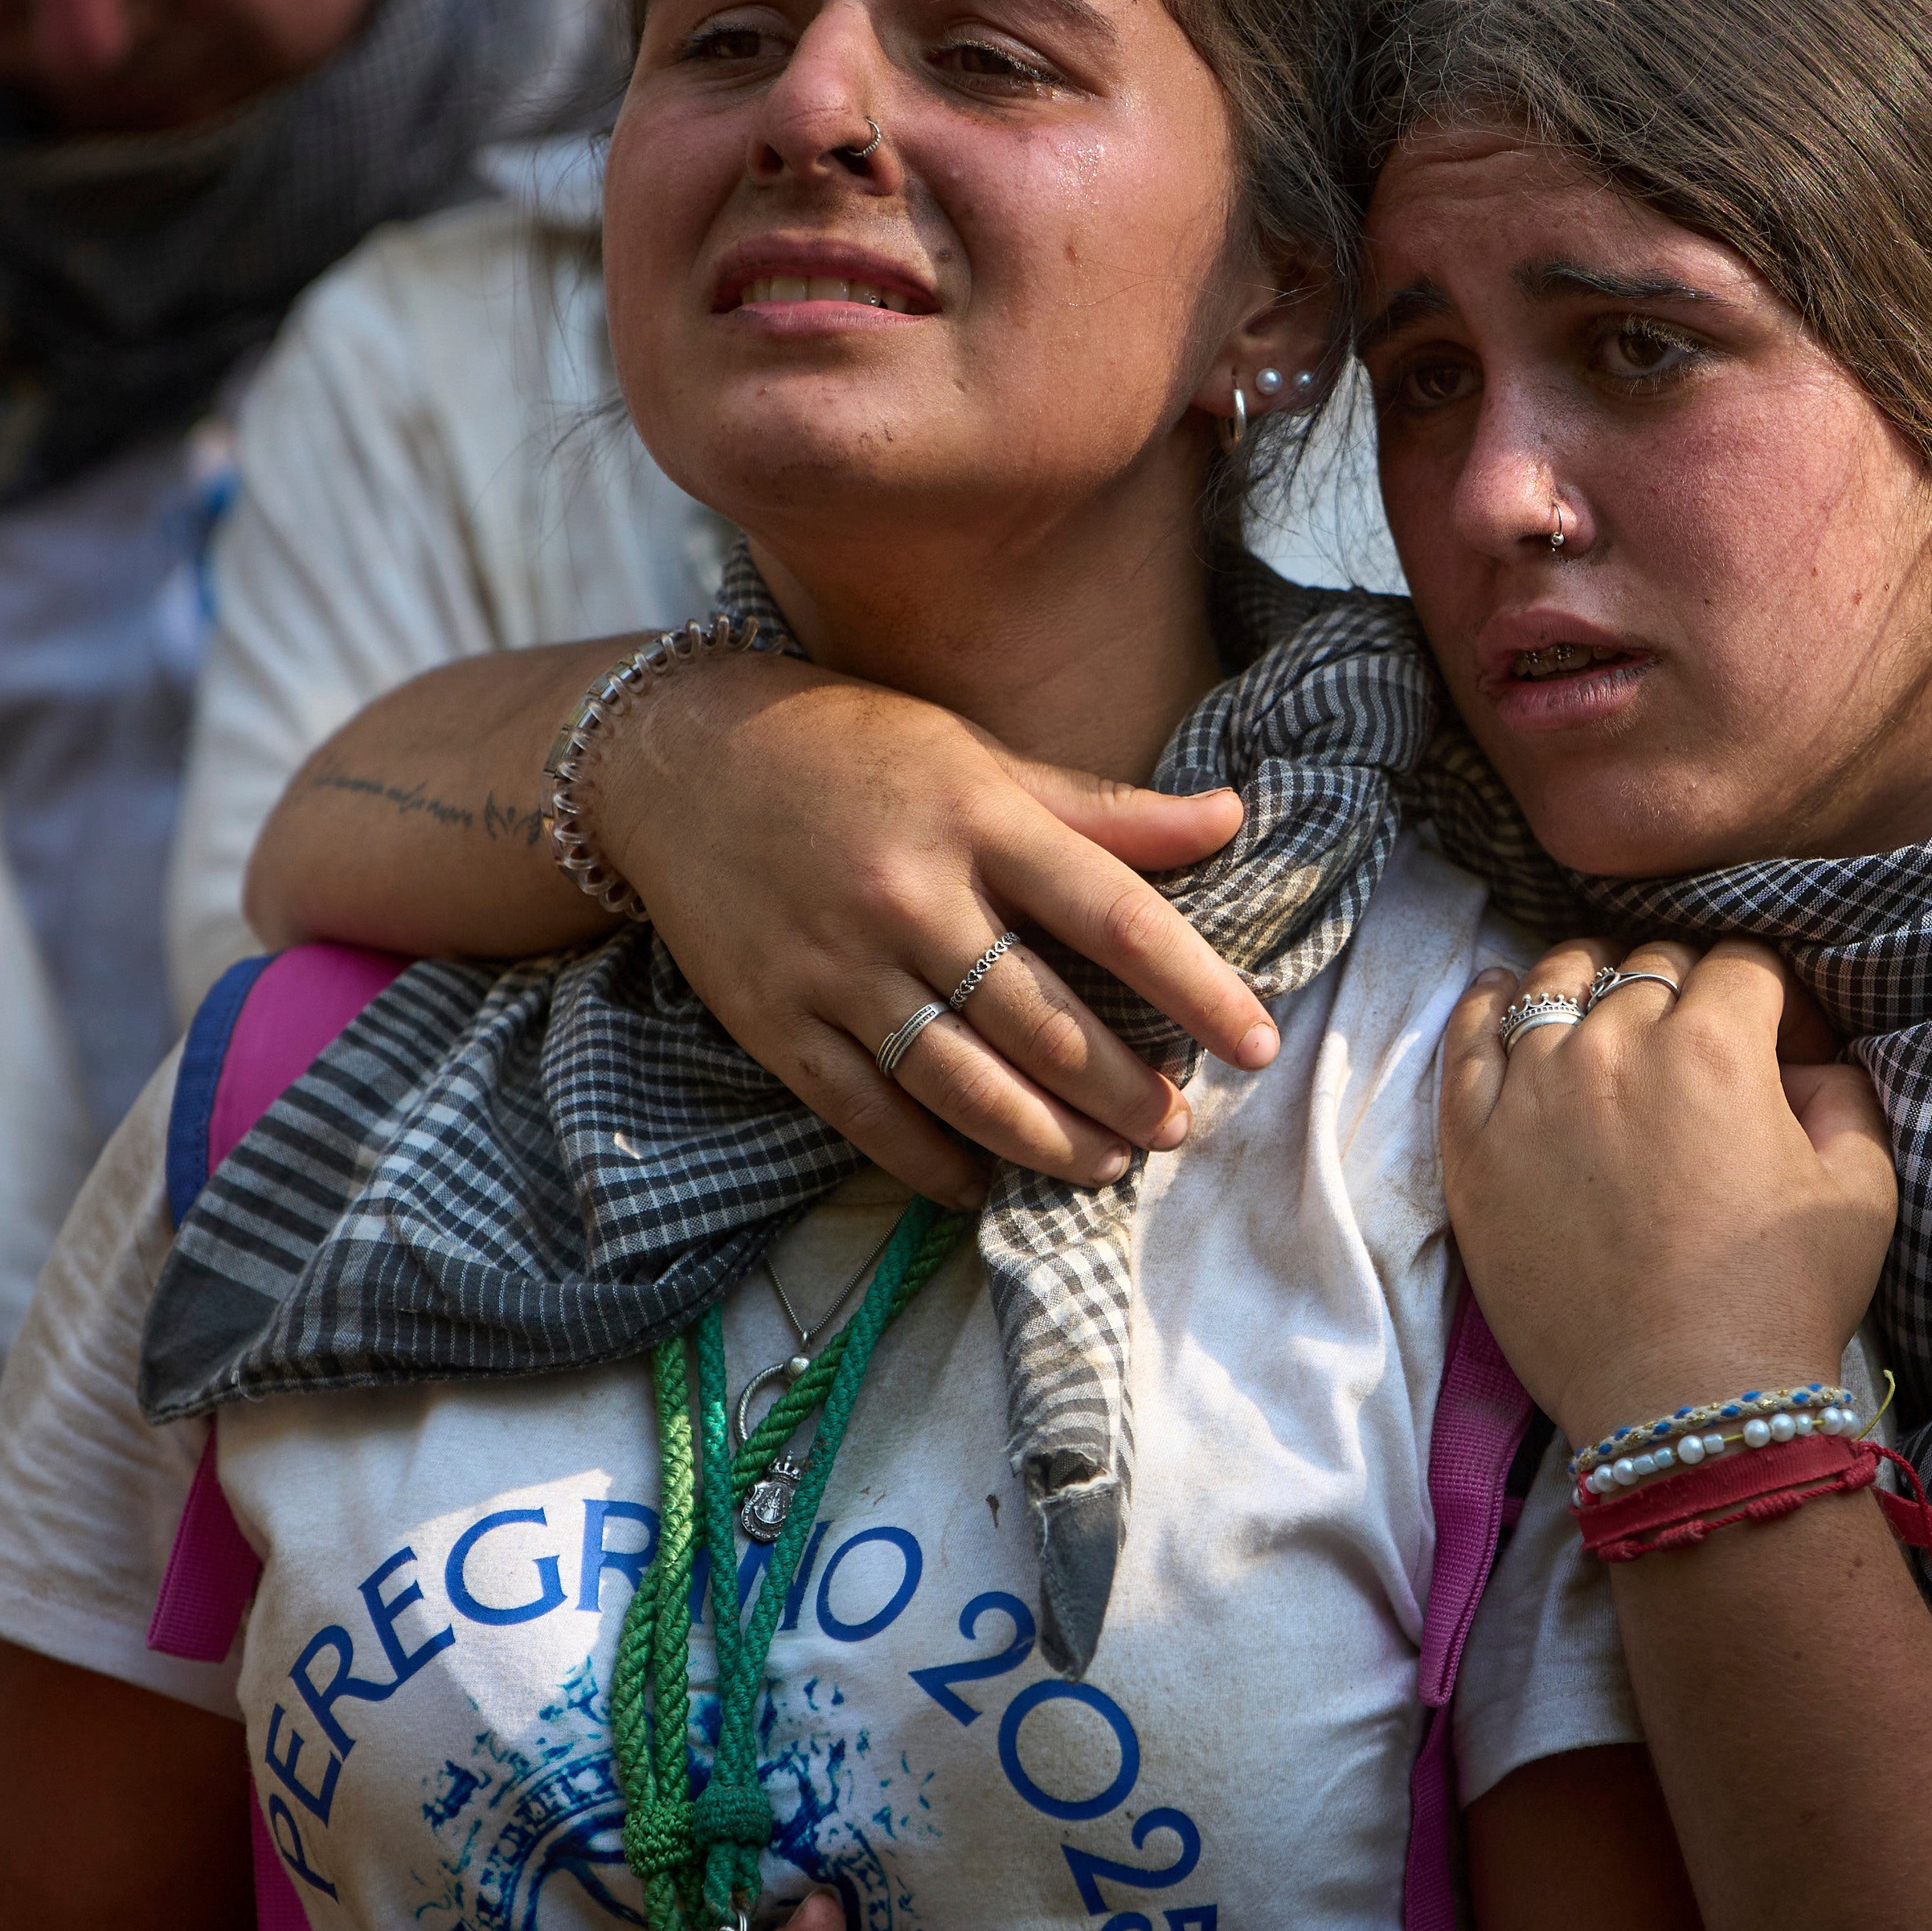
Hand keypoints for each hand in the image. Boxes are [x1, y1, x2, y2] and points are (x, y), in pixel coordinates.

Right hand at [602, 659, 1273, 1202]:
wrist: (674, 758)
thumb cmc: (852, 750)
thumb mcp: (978, 756)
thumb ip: (1102, 808)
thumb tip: (1230, 817)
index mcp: (975, 817)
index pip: (1114, 916)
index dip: (1196, 988)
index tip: (1257, 1042)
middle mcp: (908, 895)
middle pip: (1042, 1023)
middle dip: (1124, 1091)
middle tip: (1175, 1127)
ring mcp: (836, 966)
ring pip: (963, 1084)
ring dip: (1048, 1141)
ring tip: (1107, 1165)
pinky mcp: (775, 1020)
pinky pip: (868, 1114)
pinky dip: (932, 1159)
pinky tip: (980, 1180)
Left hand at [1436, 939, 1896, 1434]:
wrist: (1681, 1400)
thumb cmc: (1779, 1301)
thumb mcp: (1862, 1191)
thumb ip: (1846, 1097)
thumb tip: (1809, 1066)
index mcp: (1715, 1046)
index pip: (1741, 963)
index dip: (1767, 993)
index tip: (1775, 1037)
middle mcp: (1615, 1046)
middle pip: (1649, 966)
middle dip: (1686, 989)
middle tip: (1699, 1044)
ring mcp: (1532, 1089)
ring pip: (1555, 981)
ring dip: (1592, 980)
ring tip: (1605, 1007)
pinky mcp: (1474, 1142)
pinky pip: (1467, 1038)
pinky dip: (1488, 1003)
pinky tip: (1505, 994)